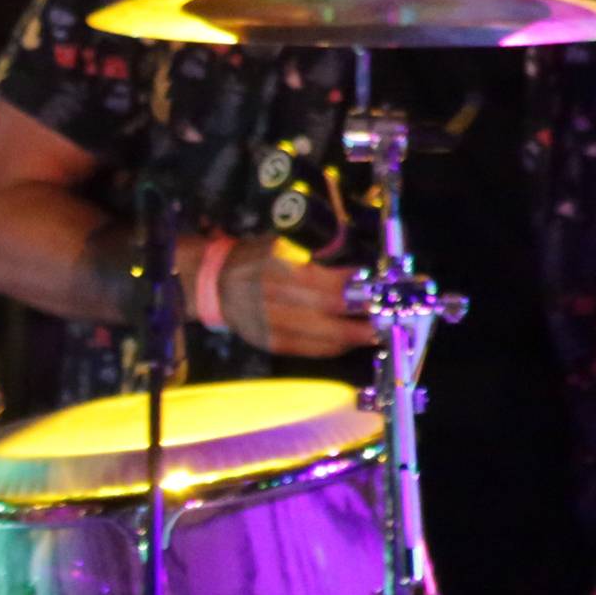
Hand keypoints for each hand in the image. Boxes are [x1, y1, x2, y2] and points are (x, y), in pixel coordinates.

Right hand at [218, 238, 371, 356]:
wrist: (213, 284)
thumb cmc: (254, 259)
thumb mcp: (279, 246)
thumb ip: (313, 259)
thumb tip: (356, 276)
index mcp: (269, 264)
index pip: (316, 278)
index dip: (347, 284)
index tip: (371, 284)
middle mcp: (265, 294)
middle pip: (320, 307)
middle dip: (356, 312)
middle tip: (381, 313)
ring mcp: (264, 322)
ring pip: (316, 333)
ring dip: (349, 334)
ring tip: (372, 332)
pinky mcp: (265, 341)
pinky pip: (306, 348)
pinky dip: (331, 346)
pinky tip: (348, 342)